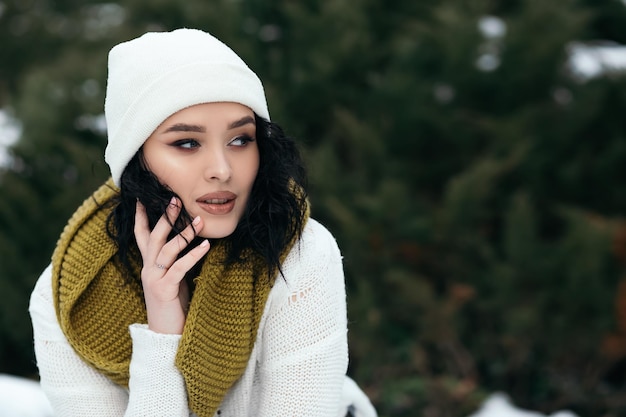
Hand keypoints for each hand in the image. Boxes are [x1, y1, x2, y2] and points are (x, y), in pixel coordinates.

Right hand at [134, 197, 209, 333]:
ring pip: (166, 249)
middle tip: (176, 199)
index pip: (141, 236)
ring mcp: (154, 279)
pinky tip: (206, 246)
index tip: (142, 197)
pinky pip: (179, 267)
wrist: (166, 336)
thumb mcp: (174, 279)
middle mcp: (148, 269)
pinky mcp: (164, 289)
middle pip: (153, 236)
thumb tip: (194, 243)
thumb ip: (177, 262)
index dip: (141, 217)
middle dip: (164, 217)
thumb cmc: (173, 306)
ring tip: (200, 220)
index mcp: (149, 265)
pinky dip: (193, 255)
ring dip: (184, 233)